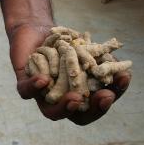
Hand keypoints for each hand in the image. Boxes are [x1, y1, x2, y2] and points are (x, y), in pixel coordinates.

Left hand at [9, 24, 131, 124]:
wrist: (36, 30)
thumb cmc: (65, 42)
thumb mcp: (88, 49)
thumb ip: (102, 61)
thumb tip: (119, 70)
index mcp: (79, 94)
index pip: (96, 106)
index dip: (107, 99)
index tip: (118, 85)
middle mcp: (61, 99)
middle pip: (76, 115)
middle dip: (92, 109)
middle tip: (104, 97)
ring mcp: (42, 95)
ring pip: (50, 110)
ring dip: (64, 106)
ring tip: (75, 98)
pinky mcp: (24, 84)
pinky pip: (27, 91)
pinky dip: (34, 86)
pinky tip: (44, 80)